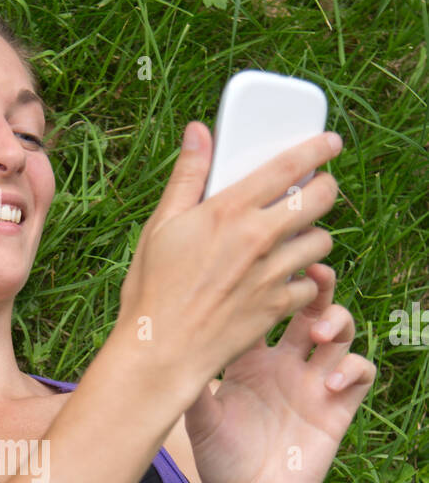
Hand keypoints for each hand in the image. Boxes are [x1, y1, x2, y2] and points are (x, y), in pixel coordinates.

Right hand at [113, 121, 345, 405]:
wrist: (162, 352)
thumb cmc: (153, 290)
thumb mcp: (161, 226)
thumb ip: (187, 177)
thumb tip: (198, 131)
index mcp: (229, 210)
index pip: (289, 165)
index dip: (317, 148)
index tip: (329, 142)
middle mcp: (258, 237)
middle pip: (321, 198)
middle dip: (325, 189)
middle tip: (316, 191)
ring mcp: (272, 273)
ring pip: (322, 241)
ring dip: (313, 237)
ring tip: (295, 240)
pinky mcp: (278, 306)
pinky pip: (311, 284)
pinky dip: (303, 281)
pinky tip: (284, 280)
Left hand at [182, 264, 376, 482]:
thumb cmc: (220, 461)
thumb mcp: (199, 419)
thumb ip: (192, 383)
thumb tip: (169, 346)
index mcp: (251, 359)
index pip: (265, 308)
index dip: (269, 286)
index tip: (264, 267)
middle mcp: (286, 362)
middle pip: (309, 306)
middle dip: (315, 285)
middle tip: (311, 274)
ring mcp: (314, 382)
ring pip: (340, 331)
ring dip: (337, 319)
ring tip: (318, 330)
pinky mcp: (338, 407)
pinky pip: (360, 372)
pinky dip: (354, 366)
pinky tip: (332, 378)